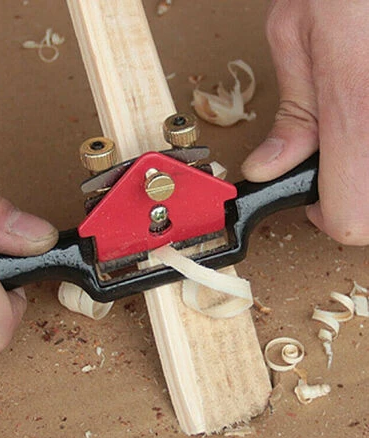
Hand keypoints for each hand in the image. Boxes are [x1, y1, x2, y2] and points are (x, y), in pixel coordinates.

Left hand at [242, 0, 368, 244]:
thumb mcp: (295, 32)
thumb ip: (290, 112)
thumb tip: (268, 167)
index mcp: (355, 108)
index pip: (350, 218)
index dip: (325, 217)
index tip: (311, 198)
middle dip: (353, 196)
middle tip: (336, 164)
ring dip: (365, 172)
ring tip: (351, 136)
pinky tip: (362, 118)